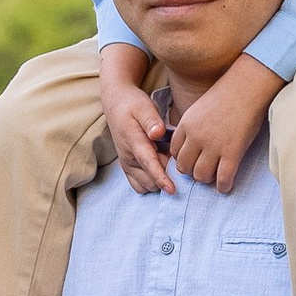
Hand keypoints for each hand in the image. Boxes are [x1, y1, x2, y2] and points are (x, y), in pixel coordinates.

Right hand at [100, 67, 174, 194]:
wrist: (116, 105)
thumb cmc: (133, 104)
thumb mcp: (143, 106)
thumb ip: (151, 120)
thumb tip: (158, 133)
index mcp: (134, 143)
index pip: (148, 165)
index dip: (161, 179)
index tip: (172, 190)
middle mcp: (128, 158)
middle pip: (150, 180)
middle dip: (166, 177)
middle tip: (180, 161)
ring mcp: (127, 165)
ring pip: (146, 185)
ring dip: (159, 180)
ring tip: (170, 162)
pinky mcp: (128, 168)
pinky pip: (141, 185)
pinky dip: (153, 181)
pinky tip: (162, 167)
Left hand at [164, 55, 280, 192]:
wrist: (247, 87)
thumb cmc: (227, 95)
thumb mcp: (199, 109)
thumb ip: (192, 126)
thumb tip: (191, 145)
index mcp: (186, 125)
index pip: (174, 152)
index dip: (183, 159)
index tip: (193, 160)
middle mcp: (196, 137)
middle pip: (184, 167)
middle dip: (192, 172)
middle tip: (203, 170)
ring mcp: (214, 146)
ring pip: (201, 176)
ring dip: (207, 179)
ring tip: (215, 176)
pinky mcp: (232, 152)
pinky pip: (223, 178)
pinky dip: (223, 186)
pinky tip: (226, 185)